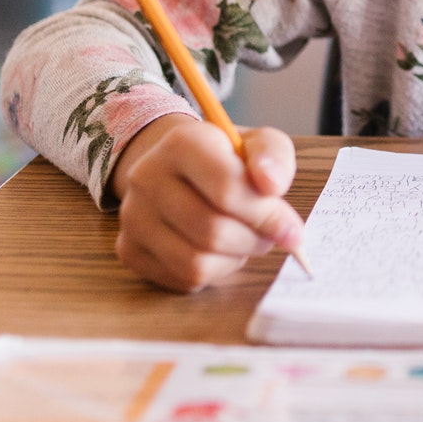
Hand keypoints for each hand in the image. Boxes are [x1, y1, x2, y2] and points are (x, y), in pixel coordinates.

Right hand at [108, 115, 304, 291]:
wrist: (180, 168)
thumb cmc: (227, 158)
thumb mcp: (258, 143)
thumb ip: (273, 156)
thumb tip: (272, 184)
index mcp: (181, 143)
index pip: (226, 189)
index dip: (267, 215)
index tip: (292, 229)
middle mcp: (147, 178)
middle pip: (213, 231)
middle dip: (254, 240)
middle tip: (269, 234)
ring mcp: (133, 217)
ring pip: (197, 263)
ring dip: (235, 259)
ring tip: (245, 239)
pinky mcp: (130, 249)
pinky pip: (183, 279)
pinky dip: (214, 272)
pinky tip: (218, 250)